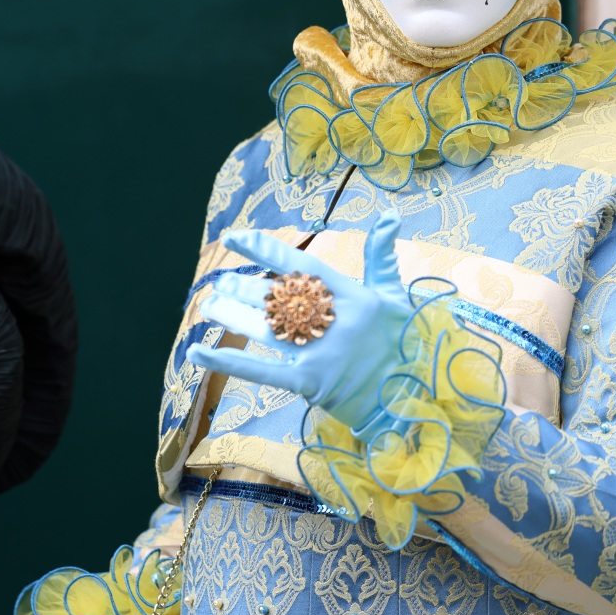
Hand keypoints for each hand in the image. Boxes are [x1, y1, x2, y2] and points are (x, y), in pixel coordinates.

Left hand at [185, 210, 411, 432]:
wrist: (417, 399)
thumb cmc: (407, 343)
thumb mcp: (396, 296)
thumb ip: (382, 256)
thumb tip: (390, 215)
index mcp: (353, 297)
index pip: (300, 265)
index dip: (265, 250)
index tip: (235, 237)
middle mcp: (333, 322)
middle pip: (277, 299)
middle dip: (245, 289)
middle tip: (221, 281)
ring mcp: (319, 354)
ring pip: (265, 330)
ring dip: (233, 316)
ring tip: (210, 304)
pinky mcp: (309, 384)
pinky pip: (261, 371)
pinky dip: (227, 361)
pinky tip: (198, 351)